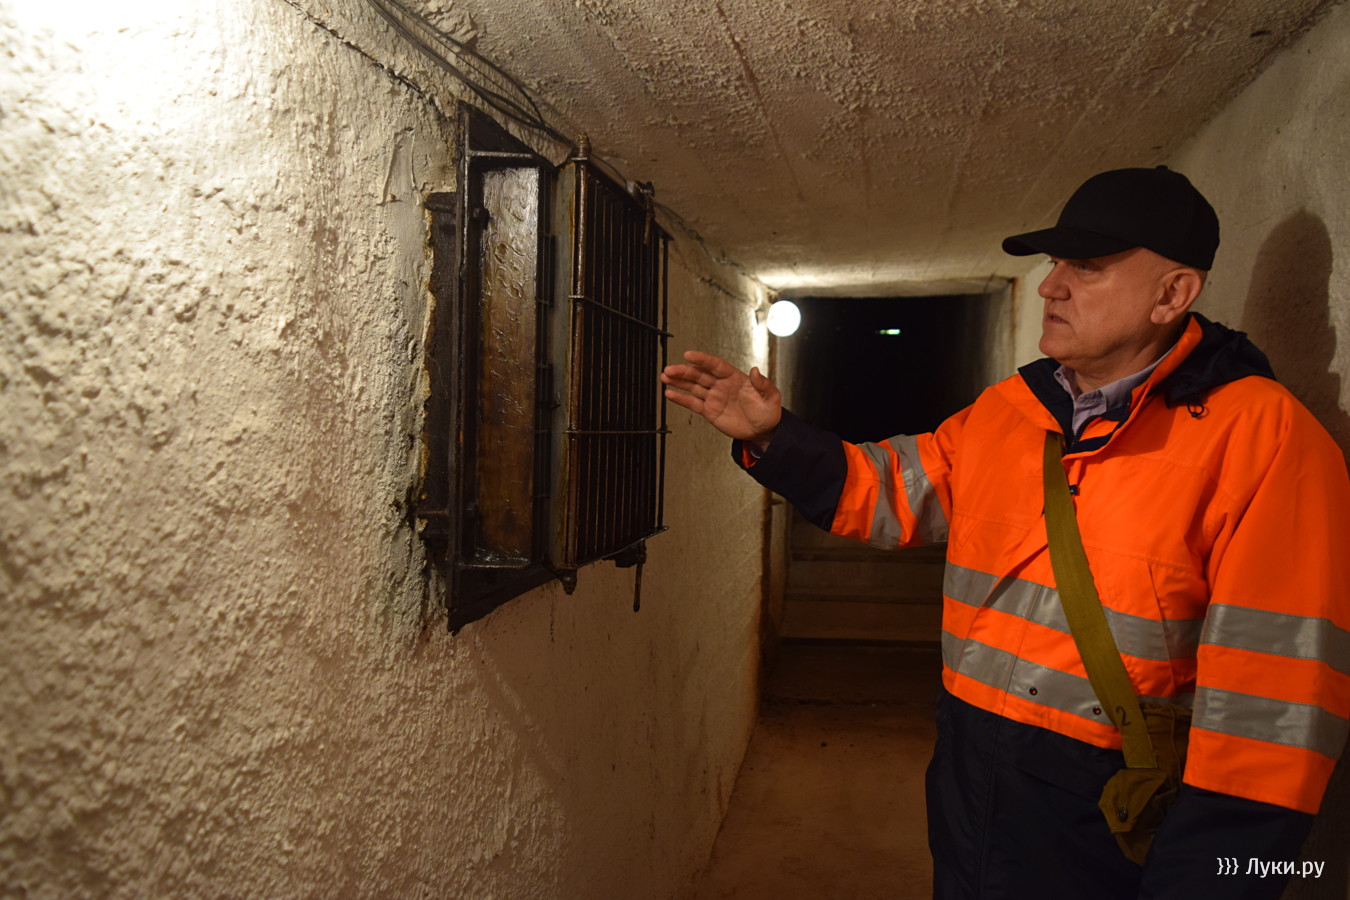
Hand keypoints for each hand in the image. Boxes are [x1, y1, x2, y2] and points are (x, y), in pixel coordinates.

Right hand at [660, 350, 781, 449]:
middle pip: (700, 375)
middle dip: (684, 371)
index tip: (689, 355)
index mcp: (735, 377)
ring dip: (679, 382)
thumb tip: (755, 371)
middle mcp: (721, 385)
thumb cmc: (768, 412)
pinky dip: (681, 399)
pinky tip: (670, 393)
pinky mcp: (709, 411)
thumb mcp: (771, 397)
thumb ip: (763, 384)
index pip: (715, 365)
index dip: (702, 360)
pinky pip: (693, 403)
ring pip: (693, 387)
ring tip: (665, 377)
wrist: (763, 431)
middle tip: (670, 369)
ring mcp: (714, 397)